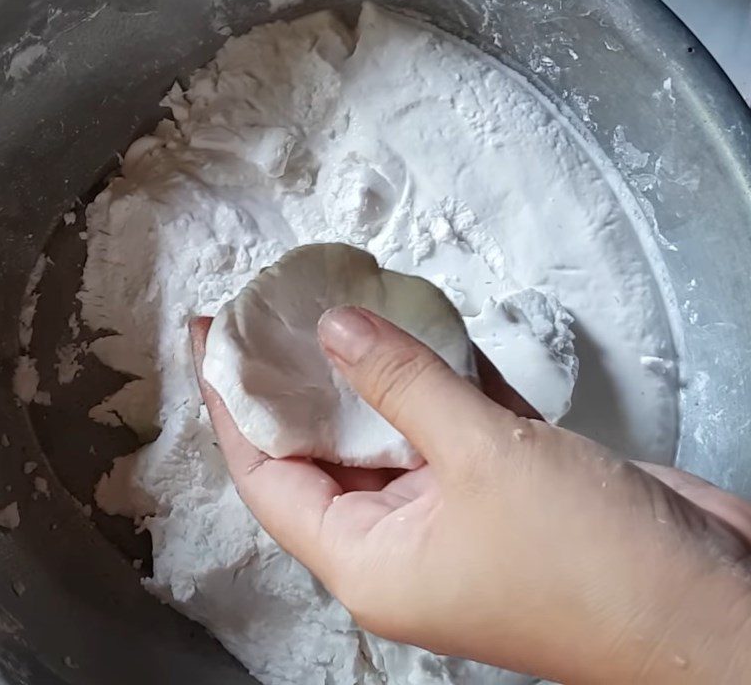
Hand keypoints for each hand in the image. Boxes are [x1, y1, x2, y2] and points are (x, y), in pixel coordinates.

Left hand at [190, 308, 750, 684]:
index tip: (212, 340)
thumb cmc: (591, 563)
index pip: (268, 475)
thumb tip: (333, 331)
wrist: (711, 605)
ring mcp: (453, 512)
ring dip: (373, 372)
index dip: (232, 406)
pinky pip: (449, 424)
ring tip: (339, 306)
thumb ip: (402, 385)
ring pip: (391, 430)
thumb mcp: (481, 458)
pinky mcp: (503, 487)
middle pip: (323, 448)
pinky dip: (438, 379)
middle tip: (274, 312)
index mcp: (369, 558)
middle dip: (299, 380)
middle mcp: (400, 540)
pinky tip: (426, 329)